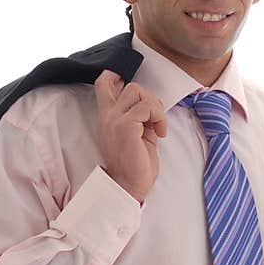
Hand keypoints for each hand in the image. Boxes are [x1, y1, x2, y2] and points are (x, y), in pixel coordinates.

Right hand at [94, 69, 168, 204]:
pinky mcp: (126, 126)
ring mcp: (115, 120)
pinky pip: (147, 107)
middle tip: (155, 119)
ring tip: (157, 126)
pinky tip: (160, 133)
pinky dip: (159, 117)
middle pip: (130, 85)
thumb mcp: (137, 135)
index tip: (139, 96)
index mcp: (108, 118)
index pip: (103, 84)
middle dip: (149, 98)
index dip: (118, 76)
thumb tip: (151, 104)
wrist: (129, 187)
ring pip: (138, 91)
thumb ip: (139, 117)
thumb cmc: (135, 166)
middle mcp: (108, 116)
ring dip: (155, 107)